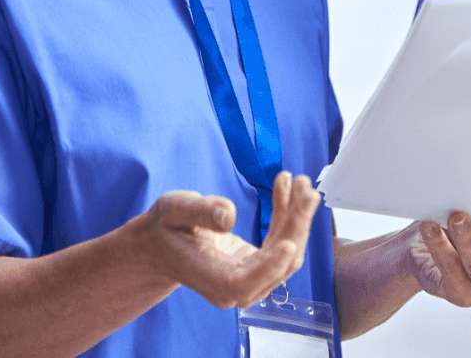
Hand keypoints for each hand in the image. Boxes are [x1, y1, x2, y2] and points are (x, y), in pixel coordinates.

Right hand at [136, 171, 319, 308]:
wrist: (165, 245)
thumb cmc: (166, 229)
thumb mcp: (173, 211)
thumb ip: (199, 212)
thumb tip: (228, 216)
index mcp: (210, 279)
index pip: (244, 282)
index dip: (269, 266)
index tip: (288, 243)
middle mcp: (234, 288)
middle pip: (277, 264)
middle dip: (296, 225)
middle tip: (305, 190)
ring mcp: (251, 279)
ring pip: (287, 253)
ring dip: (299, 217)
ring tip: (300, 182)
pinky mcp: (261, 266)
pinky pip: (283, 242)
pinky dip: (288, 215)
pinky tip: (285, 187)